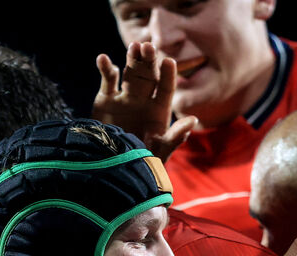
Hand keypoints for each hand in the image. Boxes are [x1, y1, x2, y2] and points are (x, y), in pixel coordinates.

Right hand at [92, 41, 196, 160]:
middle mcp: (144, 100)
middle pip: (149, 75)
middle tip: (149, 47)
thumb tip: (193, 119)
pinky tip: (103, 58)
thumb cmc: (139, 162)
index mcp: (159, 110)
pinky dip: (105, 68)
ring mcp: (125, 98)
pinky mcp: (106, 100)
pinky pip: (108, 80)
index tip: (169, 62)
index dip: (168, 75)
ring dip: (132, 59)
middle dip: (150, 61)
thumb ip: (175, 137)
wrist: (110, 167)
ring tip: (134, 47)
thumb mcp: (159, 151)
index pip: (166, 88)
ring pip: (130, 72)